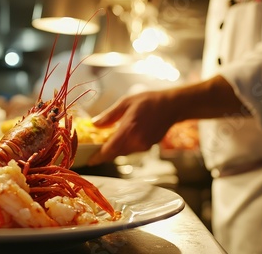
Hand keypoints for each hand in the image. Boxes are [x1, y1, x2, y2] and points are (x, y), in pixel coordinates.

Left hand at [86, 75, 246, 165]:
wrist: (172, 105)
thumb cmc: (148, 101)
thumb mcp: (125, 102)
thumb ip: (109, 116)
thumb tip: (94, 124)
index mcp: (129, 130)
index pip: (110, 149)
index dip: (98, 157)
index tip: (89, 161)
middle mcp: (137, 141)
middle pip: (115, 153)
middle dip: (104, 153)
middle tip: (93, 150)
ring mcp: (144, 145)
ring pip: (123, 152)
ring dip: (114, 149)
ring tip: (106, 141)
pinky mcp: (148, 146)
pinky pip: (132, 149)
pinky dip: (124, 146)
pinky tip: (122, 137)